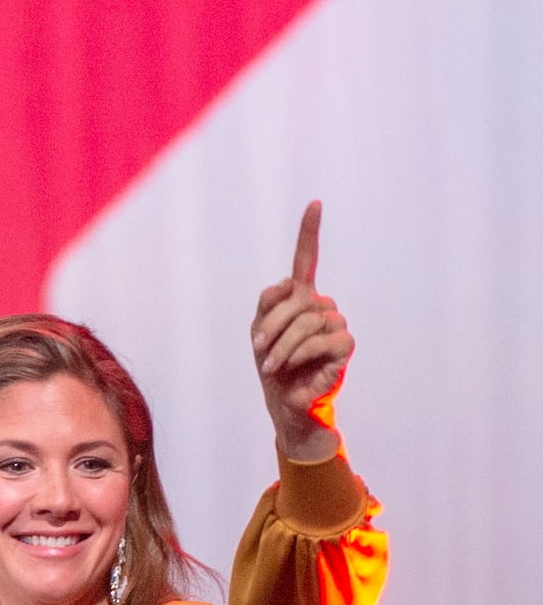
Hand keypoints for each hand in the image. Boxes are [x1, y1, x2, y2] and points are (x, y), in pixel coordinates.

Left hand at [250, 201, 351, 460]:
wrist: (284, 400)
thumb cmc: (272, 365)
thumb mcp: (259, 332)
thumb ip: (268, 303)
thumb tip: (288, 285)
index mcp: (300, 297)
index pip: (306, 259)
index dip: (309, 231)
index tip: (315, 203)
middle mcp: (322, 305)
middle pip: (296, 298)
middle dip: (270, 324)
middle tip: (258, 349)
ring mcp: (336, 323)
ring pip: (306, 320)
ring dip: (281, 345)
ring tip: (272, 365)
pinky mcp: (345, 344)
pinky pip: (319, 339)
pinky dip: (298, 355)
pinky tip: (292, 368)